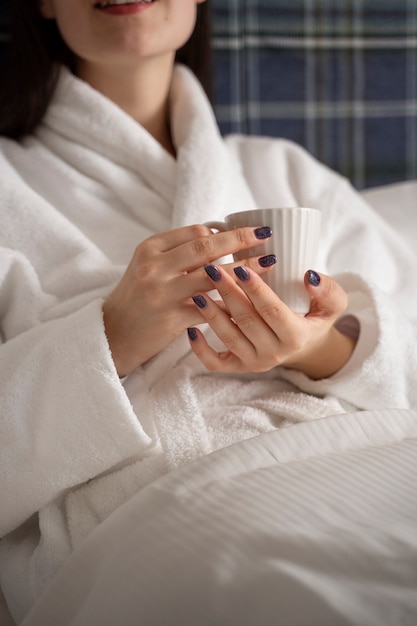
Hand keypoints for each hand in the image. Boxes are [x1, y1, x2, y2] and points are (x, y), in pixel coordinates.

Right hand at [102, 224, 274, 375]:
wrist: (113, 333)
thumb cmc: (137, 297)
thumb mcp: (148, 266)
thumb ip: (177, 252)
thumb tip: (217, 234)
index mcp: (150, 248)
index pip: (195, 232)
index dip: (226, 231)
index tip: (248, 231)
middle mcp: (155, 267)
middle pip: (206, 247)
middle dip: (240, 239)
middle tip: (265, 234)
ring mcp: (163, 293)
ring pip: (214, 276)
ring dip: (245, 268)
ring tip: (269, 262)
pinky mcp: (173, 318)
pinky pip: (213, 307)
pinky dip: (234, 302)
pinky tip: (253, 299)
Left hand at [187, 266, 356, 378]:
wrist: (306, 347)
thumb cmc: (315, 318)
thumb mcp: (333, 305)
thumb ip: (329, 290)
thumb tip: (309, 276)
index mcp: (296, 337)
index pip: (272, 311)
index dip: (256, 289)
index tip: (240, 266)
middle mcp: (273, 354)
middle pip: (246, 321)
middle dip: (228, 294)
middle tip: (212, 269)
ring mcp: (254, 362)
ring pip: (228, 338)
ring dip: (212, 314)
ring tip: (198, 291)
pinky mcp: (238, 367)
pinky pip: (215, 363)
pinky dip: (200, 349)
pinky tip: (191, 328)